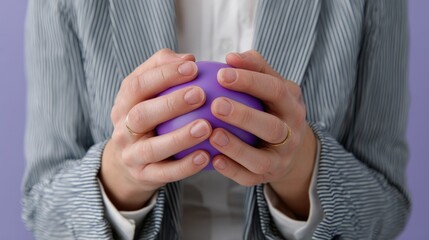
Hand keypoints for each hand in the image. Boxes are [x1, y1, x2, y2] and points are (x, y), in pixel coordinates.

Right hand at [99, 49, 211, 210]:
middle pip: (140, 115)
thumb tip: (189, 58)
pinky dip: (185, 167)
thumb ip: (163, 70)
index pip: (137, 85)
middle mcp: (122, 129)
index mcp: (124, 104)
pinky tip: (206, 156)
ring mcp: (131, 155)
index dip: (164, 75)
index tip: (193, 67)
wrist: (128, 162)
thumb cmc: (148, 119)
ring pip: (152, 148)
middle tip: (200, 94)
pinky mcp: (143, 177)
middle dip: (170, 104)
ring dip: (180, 137)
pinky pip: (164, 174)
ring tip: (206, 127)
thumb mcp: (147, 94)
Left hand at [209, 50, 316, 218]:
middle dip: (244, 116)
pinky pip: (248, 177)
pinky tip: (212, 158)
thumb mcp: (271, 85)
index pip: (275, 90)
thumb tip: (231, 57)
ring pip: (261, 158)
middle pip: (272, 127)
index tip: (222, 73)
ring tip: (212, 134)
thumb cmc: (271, 108)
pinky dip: (231, 170)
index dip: (250, 81)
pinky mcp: (266, 178)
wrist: (288, 147)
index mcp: (292, 106)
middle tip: (215, 105)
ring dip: (236, 147)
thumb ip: (255, 68)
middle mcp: (292, 134)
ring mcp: (281, 159)